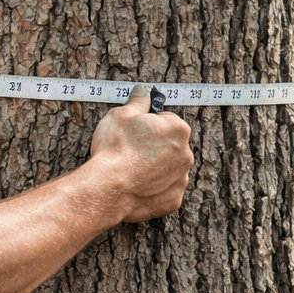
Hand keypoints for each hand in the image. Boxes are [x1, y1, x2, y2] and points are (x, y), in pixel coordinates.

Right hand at [87, 85, 192, 222]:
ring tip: (132, 171)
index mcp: (178, 129)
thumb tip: (142, 91)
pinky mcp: (173, 201)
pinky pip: (165, 192)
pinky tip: (136, 187)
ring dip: (155, 169)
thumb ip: (138, 101)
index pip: (167, 121)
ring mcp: (181, 180)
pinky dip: (154, 190)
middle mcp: (186, 154)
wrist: (107, 188)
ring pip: (169, 170)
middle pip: (171, 146)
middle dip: (154, 148)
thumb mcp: (121, 114)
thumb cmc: (115, 149)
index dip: (148, 126)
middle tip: (131, 152)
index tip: (134, 133)